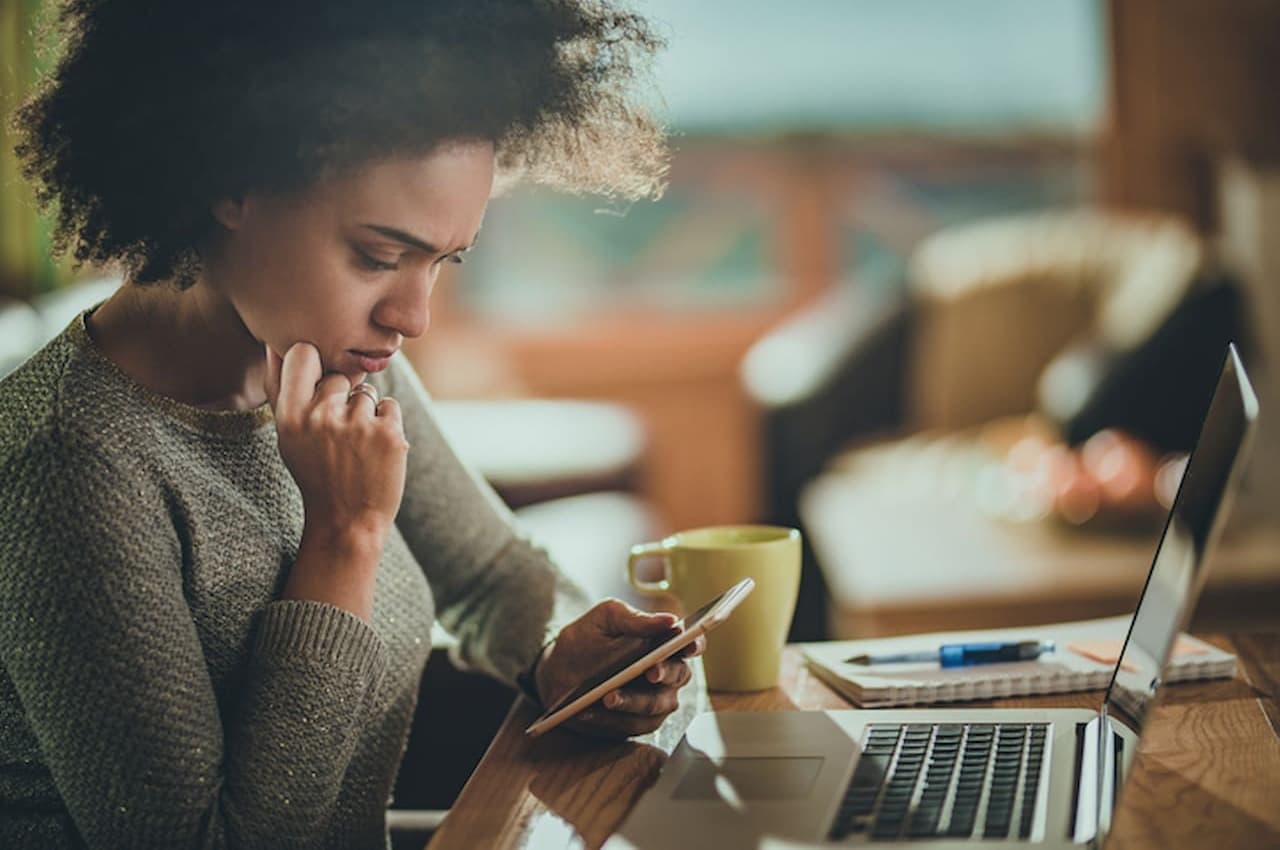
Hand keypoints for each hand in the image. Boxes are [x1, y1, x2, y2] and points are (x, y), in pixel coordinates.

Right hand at [264, 342, 408, 538]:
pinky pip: (389, 405)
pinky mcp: (389, 434)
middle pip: (339, 376)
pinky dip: (386, 424)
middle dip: (341, 398)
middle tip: (337, 436)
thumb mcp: (288, 436)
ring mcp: (358, 425)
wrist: (347, 521)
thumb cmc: (315, 473)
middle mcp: (322, 416)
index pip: (303, 352)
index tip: (316, 382)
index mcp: (290, 415)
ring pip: (366, 392)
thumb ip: (281, 389)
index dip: (313, 362)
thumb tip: (275, 343)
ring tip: (355, 447)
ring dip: (365, 413)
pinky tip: (374, 450)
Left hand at [534, 599, 706, 738]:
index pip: (691, 643)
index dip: (695, 644)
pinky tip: (589, 711)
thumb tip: (669, 620)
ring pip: (657, 705)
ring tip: (609, 697)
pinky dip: (610, 720)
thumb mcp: (604, 619)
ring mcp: (654, 701)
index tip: (687, 645)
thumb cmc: (586, 640)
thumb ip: (634, 618)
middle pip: (679, 675)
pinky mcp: (636, 724)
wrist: (556, 672)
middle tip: (649, 672)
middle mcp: (665, 674)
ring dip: (633, 701)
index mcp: (663, 643)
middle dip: (664, 674)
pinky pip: (631, 726)